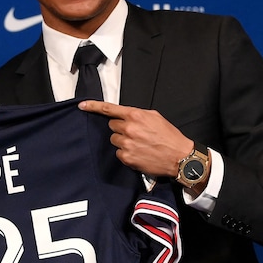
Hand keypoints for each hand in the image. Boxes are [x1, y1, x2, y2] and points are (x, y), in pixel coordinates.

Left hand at [78, 100, 192, 177]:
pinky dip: (126, 153)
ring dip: (123, 141)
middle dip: (120, 128)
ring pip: (114, 139)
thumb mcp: (155, 117)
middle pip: (112, 126)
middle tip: (134, 133)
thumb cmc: (169, 137)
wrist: (180, 157)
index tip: (82, 105)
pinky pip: (118, 152)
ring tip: (138, 144)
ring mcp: (127, 144)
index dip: (93, 106)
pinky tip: (138, 153)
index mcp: (135, 115)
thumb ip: (137, 114)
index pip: (109, 109)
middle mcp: (129, 129)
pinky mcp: (127, 157)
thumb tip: (125, 115)